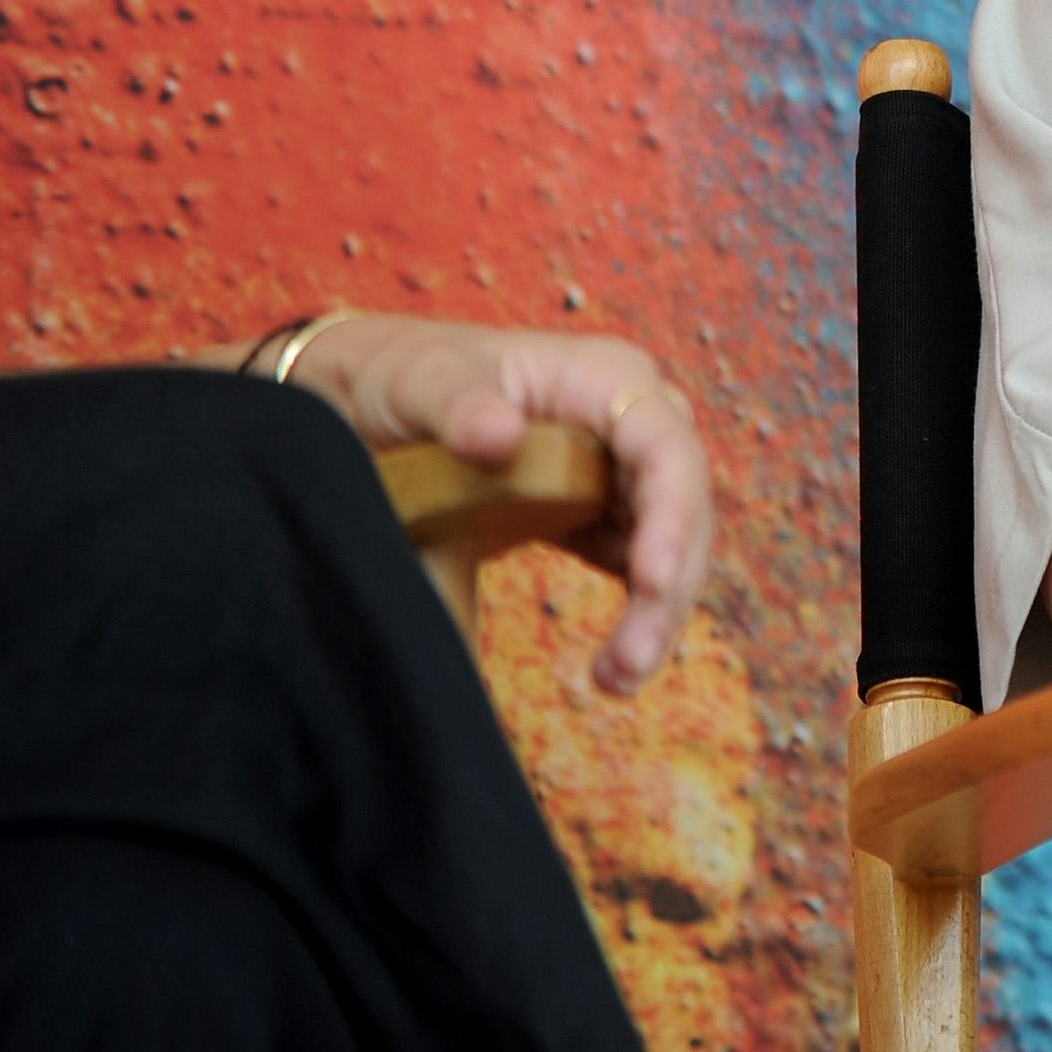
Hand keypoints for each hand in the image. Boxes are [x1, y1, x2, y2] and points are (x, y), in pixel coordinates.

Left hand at [295, 316, 713, 692]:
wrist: (370, 399)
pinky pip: (636, 563)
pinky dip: (635, 613)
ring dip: (657, 612)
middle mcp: (628, 420)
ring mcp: (617, 467)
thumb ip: (457, 405)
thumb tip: (502, 437)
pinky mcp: (596, 509)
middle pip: (681, 505)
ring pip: (670, 542)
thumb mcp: (420, 381)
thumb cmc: (402, 372)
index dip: (674, 515)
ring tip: (615, 680)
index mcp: (605, 378)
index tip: (654, 582)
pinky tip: (611, 664)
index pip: (666, 447)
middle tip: (629, 663)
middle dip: (670, 587)